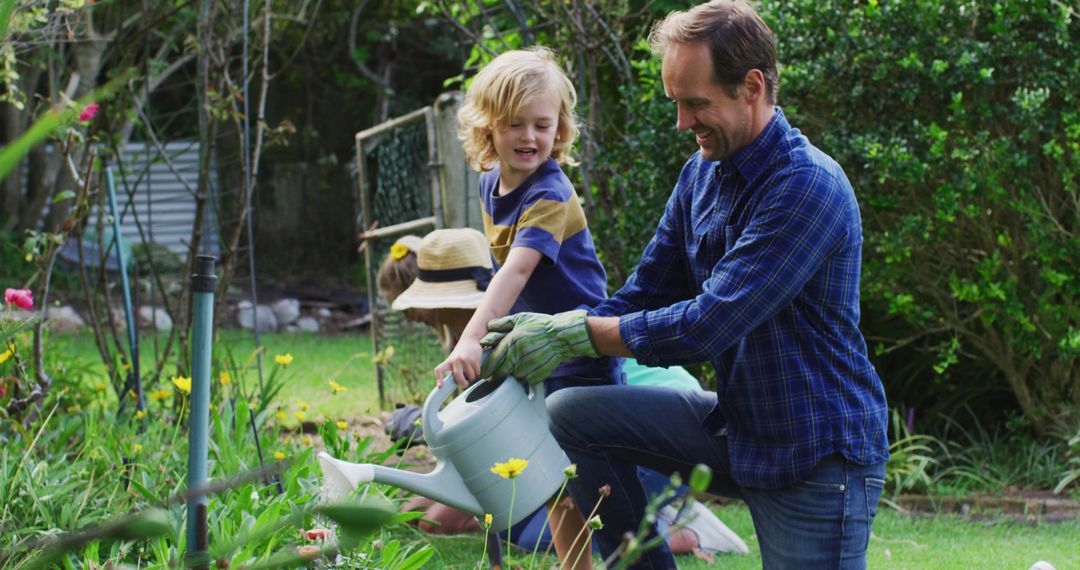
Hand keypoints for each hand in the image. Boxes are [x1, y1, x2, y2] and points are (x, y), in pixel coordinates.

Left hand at [434, 339, 484, 387]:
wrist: (470, 340)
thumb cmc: (461, 353)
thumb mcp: (454, 359)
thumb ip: (454, 370)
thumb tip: (459, 384)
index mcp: (448, 362)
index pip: (439, 370)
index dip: (439, 379)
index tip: (440, 387)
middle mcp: (455, 361)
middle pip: (458, 378)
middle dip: (463, 384)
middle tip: (466, 384)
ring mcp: (465, 360)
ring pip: (471, 377)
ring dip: (473, 377)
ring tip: (471, 371)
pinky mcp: (474, 359)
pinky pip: (477, 372)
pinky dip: (477, 372)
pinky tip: (476, 367)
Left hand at [478, 310, 598, 383]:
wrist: (562, 336)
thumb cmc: (541, 326)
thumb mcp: (521, 319)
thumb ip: (503, 324)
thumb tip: (488, 327)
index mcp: (511, 342)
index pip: (493, 360)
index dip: (487, 368)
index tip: (485, 372)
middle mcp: (517, 356)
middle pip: (500, 373)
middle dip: (496, 375)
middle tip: (495, 375)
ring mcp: (528, 367)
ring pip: (513, 377)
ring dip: (512, 374)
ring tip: (516, 367)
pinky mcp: (537, 375)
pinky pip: (526, 379)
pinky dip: (525, 375)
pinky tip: (528, 367)